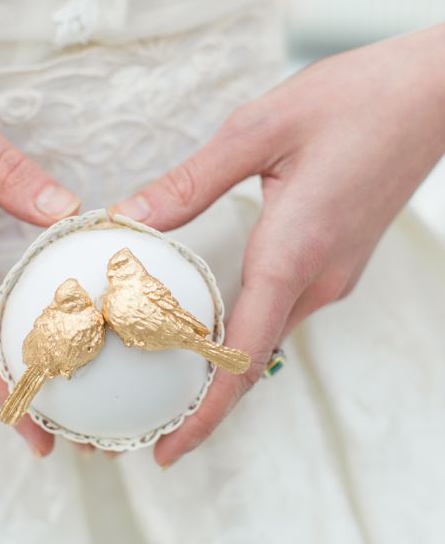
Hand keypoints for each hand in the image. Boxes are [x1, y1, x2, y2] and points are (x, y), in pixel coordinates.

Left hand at [112, 24, 444, 466]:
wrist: (432, 93)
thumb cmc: (355, 102)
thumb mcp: (259, 131)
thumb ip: (191, 182)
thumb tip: (129, 218)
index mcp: (294, 253)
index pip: (243, 356)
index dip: (204, 412)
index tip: (168, 450)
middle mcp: (316, 280)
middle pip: (251, 364)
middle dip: (201, 404)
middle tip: (149, 425)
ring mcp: (331, 276)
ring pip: (266, 342)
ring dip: (220, 371)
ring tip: (169, 383)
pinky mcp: (334, 262)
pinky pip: (280, 315)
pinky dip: (242, 337)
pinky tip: (211, 328)